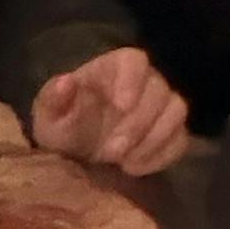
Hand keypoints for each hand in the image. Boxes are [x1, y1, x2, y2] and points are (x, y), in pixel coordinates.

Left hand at [27, 45, 188, 175]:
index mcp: (113, 68)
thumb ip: (54, 97)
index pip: (135, 60)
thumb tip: (65, 81)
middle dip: (137, 123)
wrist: (76, 152)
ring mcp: (161, 106)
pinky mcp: (172, 132)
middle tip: (112, 151)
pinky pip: (180, 139)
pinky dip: (161, 155)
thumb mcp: (49, 114)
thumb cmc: (63, 125)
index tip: (121, 105)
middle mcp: (144, 81)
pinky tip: (134, 168)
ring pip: (176, 111)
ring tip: (122, 161)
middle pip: (159, 89)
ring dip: (152, 139)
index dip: (132, 80)